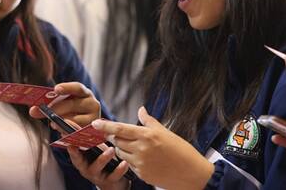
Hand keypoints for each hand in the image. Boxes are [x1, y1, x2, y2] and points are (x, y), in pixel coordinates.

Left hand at [29, 82, 100, 127]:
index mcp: (84, 93)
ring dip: (60, 122)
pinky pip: (76, 132)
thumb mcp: (63, 105)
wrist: (84, 128)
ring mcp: (93, 118)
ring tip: (52, 124)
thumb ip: (51, 105)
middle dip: (54, 108)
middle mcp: (92, 103)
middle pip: (72, 104)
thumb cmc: (71, 112)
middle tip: (41, 111)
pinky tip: (60, 132)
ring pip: (73, 120)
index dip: (67, 88)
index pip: (77, 88)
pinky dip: (66, 132)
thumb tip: (32, 110)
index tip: (56, 89)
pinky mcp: (91, 131)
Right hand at [67, 145, 129, 189]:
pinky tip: (124, 162)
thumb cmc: (104, 162)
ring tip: (111, 149)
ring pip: (97, 168)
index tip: (69, 142)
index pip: (73, 154)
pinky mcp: (110, 181)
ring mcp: (98, 176)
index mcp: (82, 161)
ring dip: (103, 158)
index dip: (70, 149)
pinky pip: (114, 176)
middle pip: (80, 163)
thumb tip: (75, 122)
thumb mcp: (94, 151)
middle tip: (83, 142)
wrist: (115, 182)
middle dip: (79, 154)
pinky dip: (119, 169)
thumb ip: (86, 139)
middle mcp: (87, 169)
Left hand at [92, 106, 213, 188]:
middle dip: (113, 136)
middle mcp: (142, 149)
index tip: (95, 123)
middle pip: (117, 140)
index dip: (106, 126)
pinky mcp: (141, 174)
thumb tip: (141, 110)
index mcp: (147, 135)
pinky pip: (128, 164)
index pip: (120, 128)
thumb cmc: (181, 150)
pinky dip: (129, 159)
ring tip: (131, 145)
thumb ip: (149, 121)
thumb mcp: (166, 131)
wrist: (190, 173)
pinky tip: (139, 157)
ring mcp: (140, 163)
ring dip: (121, 148)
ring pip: (121, 153)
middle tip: (113, 132)